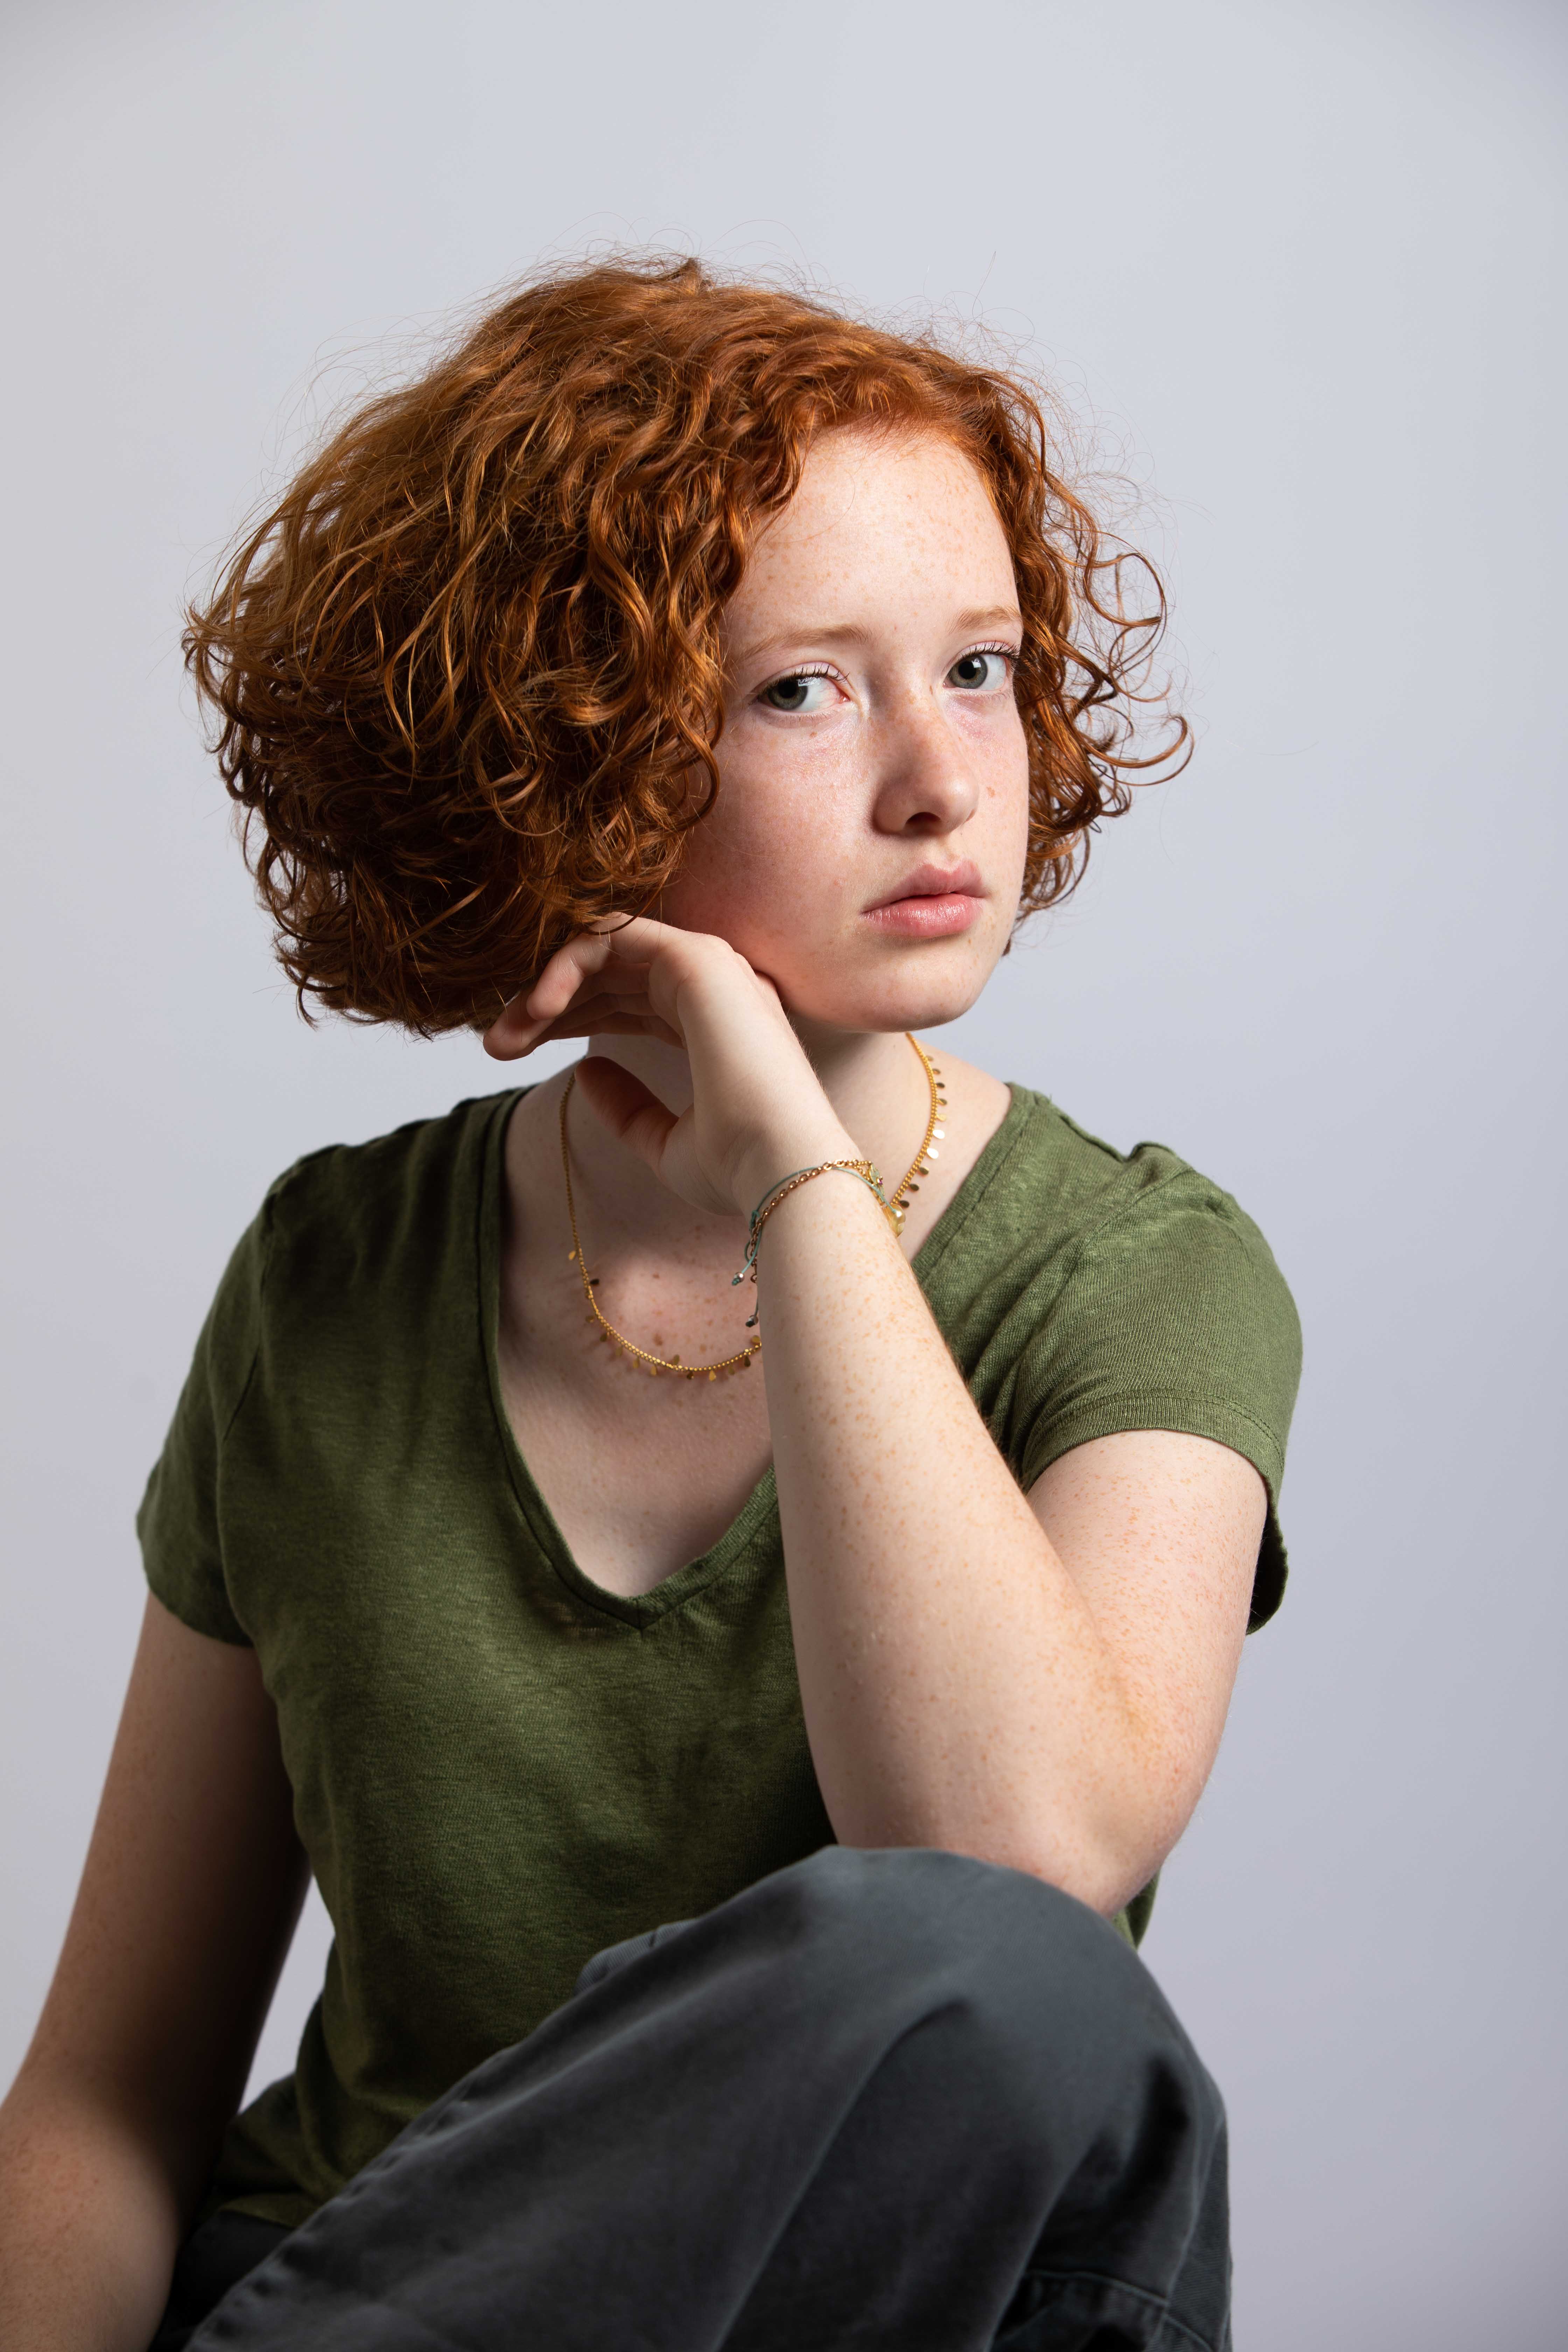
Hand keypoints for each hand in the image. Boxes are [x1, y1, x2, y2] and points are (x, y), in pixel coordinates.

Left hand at [483, 917, 854, 1218]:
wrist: (781, 1170)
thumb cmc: (738, 1169)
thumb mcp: (662, 1142)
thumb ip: (625, 1104)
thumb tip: (583, 1069)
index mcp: (714, 1025)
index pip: (624, 1000)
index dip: (565, 1021)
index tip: (513, 1054)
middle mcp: (715, 987)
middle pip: (608, 973)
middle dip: (544, 1006)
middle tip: (494, 1045)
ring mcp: (710, 966)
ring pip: (604, 948)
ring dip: (545, 986)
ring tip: (502, 1035)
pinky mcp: (695, 958)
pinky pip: (611, 935)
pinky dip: (565, 964)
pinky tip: (535, 1009)